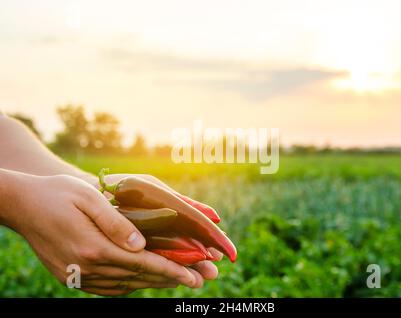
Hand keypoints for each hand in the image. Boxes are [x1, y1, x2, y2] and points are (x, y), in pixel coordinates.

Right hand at [3, 172, 201, 295]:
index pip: (143, 264)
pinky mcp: (71, 277)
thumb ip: (117, 223)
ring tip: (178, 281)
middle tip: (199, 280)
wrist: (21, 205)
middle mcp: (87, 268)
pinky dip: (130, 285)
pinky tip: (143, 280)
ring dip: (153, 284)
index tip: (195, 276)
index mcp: (94, 248)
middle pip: (138, 278)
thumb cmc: (57, 194)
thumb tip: (142, 245)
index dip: (172, 270)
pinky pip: (108, 288)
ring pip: (125, 285)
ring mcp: (78, 276)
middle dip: (171, 280)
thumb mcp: (88, 199)